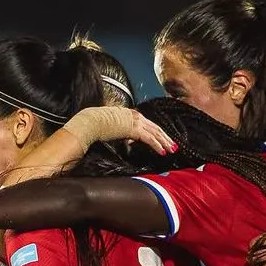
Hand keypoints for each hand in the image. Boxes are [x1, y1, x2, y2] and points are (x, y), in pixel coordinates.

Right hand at [63, 107, 177, 154]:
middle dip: (166, 137)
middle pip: (156, 127)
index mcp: (131, 114)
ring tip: (172, 150)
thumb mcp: (115, 128)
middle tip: (174, 146)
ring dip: (165, 142)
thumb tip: (129, 141)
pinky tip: (162, 152)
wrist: (92, 122)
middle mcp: (136, 116)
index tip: (164, 140)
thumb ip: (125, 133)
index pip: (149, 124)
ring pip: (156, 133)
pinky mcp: (134, 129)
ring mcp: (136, 121)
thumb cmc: (98, 125)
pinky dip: (157, 146)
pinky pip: (149, 139)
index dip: (158, 132)